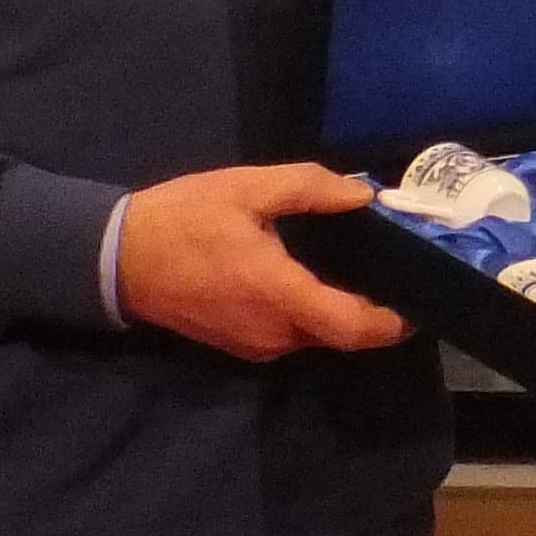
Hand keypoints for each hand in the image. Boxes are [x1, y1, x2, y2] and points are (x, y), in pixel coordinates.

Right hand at [116, 164, 409, 360]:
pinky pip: (291, 335)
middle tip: (392, 270)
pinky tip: (314, 279)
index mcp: (279, 294)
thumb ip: (310, 189)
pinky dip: (311, 314)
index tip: (419, 299)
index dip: (394, 322)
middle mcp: (274, 334)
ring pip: (317, 336)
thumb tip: (364, 194)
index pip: (355, 327)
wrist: (115, 259)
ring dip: (340, 311)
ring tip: (358, 268)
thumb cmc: (182, 219)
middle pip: (342, 334)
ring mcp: (255, 346)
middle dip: (372, 311)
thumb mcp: (246, 189)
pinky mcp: (240, 346)